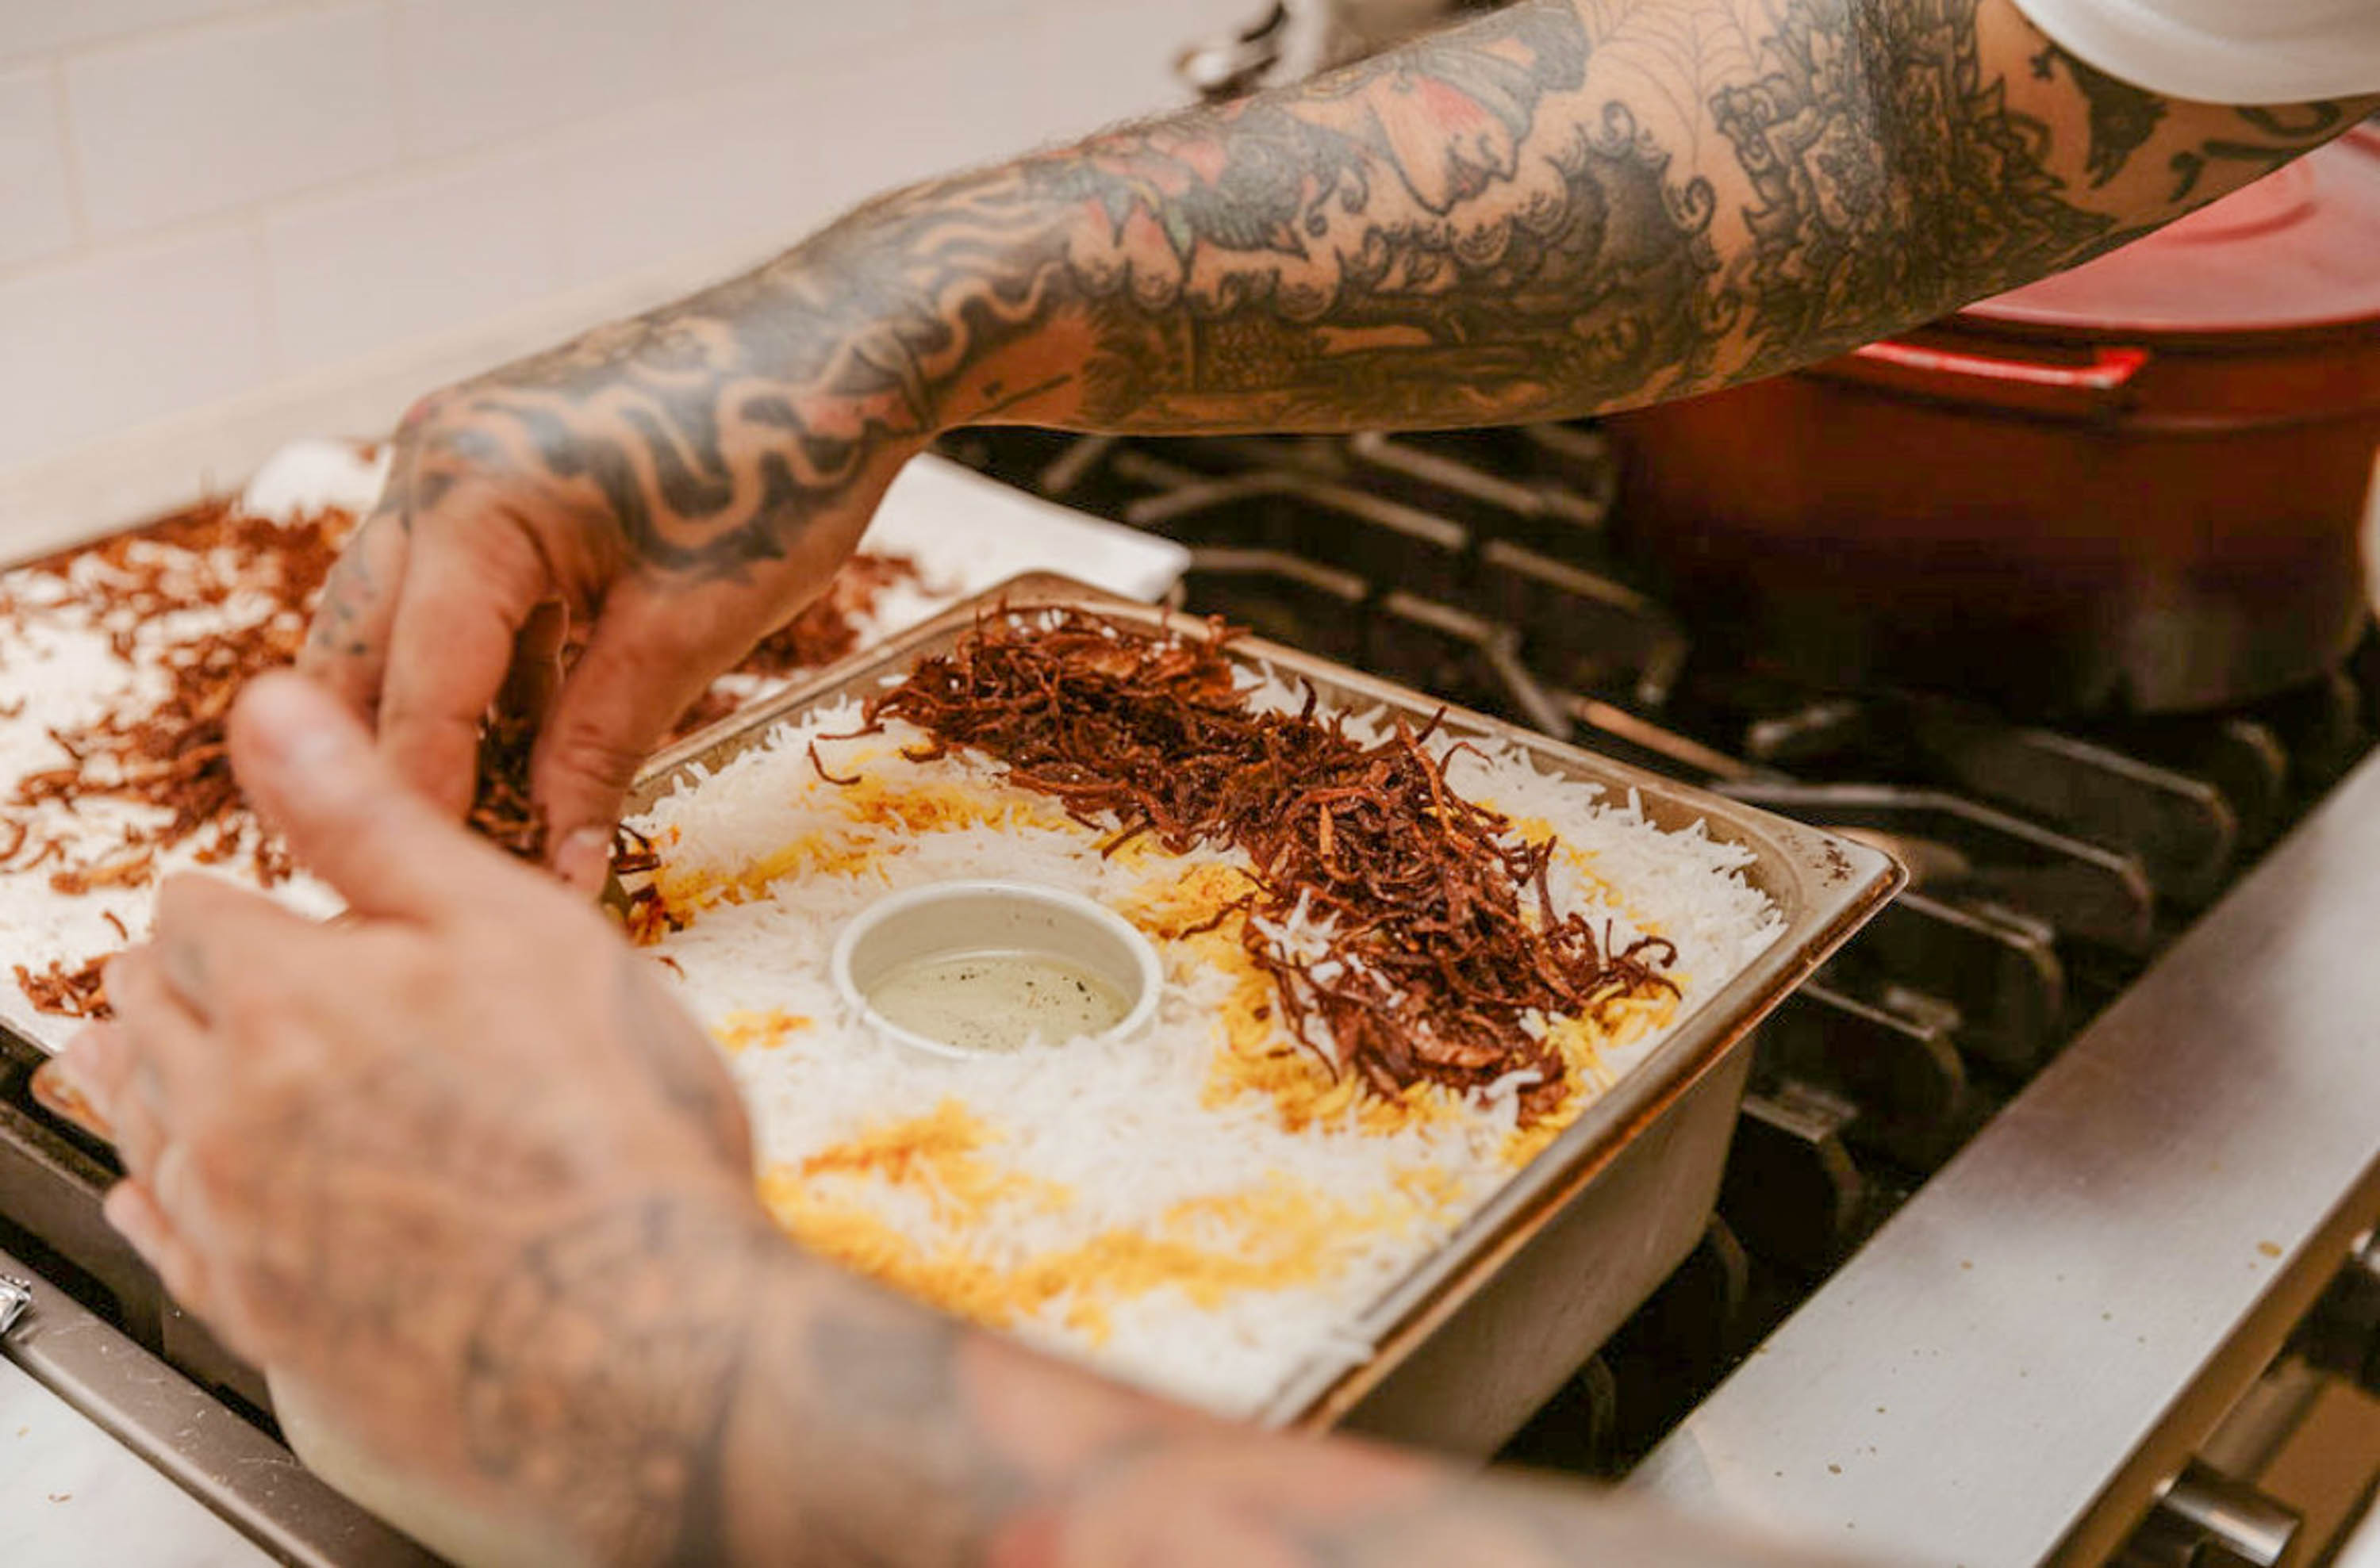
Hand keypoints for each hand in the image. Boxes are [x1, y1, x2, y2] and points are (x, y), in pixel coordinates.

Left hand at [54, 672, 776, 1557]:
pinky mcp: (263, 1318)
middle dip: (158, 981)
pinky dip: (150, 1201)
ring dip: (132, 1080)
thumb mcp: (510, 924)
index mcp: (284, 995)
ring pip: (140, 1127)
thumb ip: (374, 819)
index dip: (221, 896)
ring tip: (114, 1057)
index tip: (232, 898)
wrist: (632, 1336)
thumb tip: (273, 710)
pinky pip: (167, 1244)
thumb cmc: (603, 1132)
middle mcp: (228, 1108)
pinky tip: (150, 1197)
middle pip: (146, 1019)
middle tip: (165, 966)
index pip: (196, 915)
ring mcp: (239, 1221)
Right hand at [302, 314, 925, 887]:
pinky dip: (483, 665)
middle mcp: (432, 464)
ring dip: (433, 716)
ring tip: (477, 824)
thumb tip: (551, 861)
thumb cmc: (779, 468)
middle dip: (382, 759)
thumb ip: (598, 749)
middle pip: (361, 647)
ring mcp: (456, 455)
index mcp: (470, 498)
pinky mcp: (496, 464)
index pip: (417, 685)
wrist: (840, 346)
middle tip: (404, 871)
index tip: (416, 893)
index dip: (418, 800)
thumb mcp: (688, 630)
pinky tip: (527, 745)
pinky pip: (460, 584)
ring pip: (402, 617)